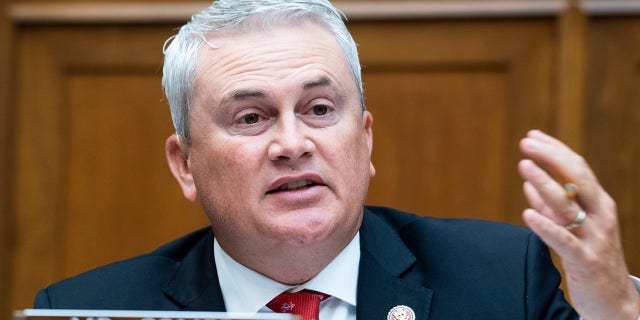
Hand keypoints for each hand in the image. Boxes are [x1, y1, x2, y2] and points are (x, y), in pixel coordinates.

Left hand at [518, 130, 639, 319]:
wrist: (616, 302)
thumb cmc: (591, 259)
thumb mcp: (575, 227)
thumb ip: (553, 207)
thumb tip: (529, 184)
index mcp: (600, 204)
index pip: (578, 168)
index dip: (555, 150)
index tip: (532, 136)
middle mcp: (601, 216)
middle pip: (578, 178)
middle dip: (551, 156)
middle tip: (525, 143)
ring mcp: (594, 237)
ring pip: (568, 204)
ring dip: (544, 182)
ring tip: (523, 165)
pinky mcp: (585, 260)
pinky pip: (563, 240)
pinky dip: (545, 225)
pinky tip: (527, 214)